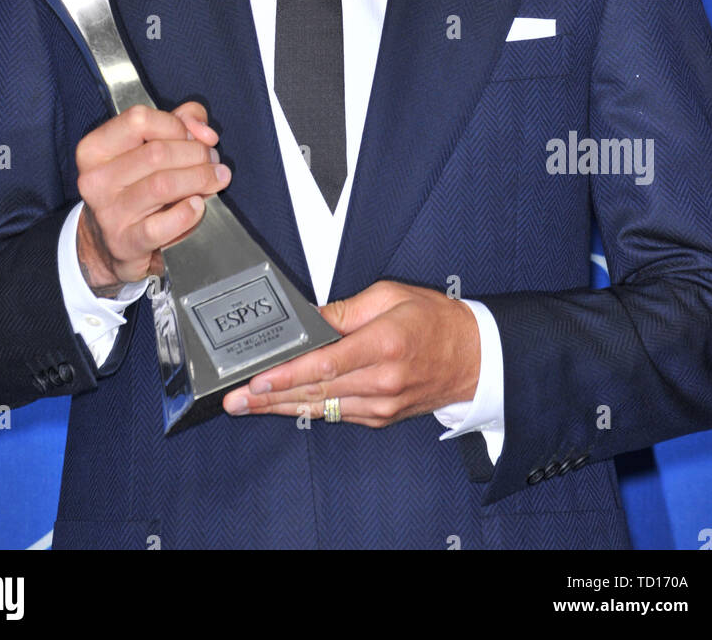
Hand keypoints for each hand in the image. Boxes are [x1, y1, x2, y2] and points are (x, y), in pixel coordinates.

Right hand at [75, 102, 230, 295]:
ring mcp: (108, 213)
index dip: (176, 125)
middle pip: (157, 153)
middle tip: (213, 160)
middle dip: (196, 153)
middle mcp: (96, 179)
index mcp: (95, 148)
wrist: (108, 244)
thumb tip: (203, 130)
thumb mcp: (147, 147)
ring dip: (199, 178)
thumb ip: (178, 123)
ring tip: (216, 178)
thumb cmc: (132, 187)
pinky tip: (198, 206)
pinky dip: (187, 213)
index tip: (193, 137)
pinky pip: (161, 225)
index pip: (139, 120)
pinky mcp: (124, 243)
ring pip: (162, 185)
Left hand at [221, 279, 480, 425]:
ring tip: (249, 407)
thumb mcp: (392, 295)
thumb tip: (311, 319)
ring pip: (322, 408)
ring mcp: (382, 403)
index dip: (287, 375)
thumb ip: (347, 309)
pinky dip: (309, 410)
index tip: (258, 379)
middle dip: (270, 396)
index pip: (325, 364)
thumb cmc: (436, 321)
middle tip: (236, 400)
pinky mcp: (382, 416)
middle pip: (315, 392)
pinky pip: (338, 414)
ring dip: (282, 408)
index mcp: (384, 344)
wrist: (475, 358)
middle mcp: (382, 380)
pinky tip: (285, 407)